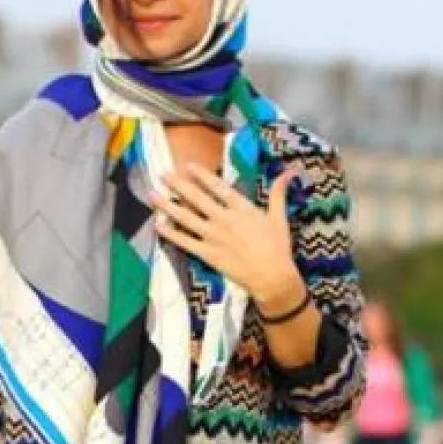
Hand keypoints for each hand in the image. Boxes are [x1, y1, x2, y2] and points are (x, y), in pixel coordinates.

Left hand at [153, 163, 304, 313]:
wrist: (272, 277)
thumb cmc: (278, 247)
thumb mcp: (279, 216)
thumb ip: (278, 192)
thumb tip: (290, 170)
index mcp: (241, 208)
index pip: (217, 187)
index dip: (201, 175)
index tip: (187, 166)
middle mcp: (223, 219)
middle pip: (196, 198)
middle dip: (178, 185)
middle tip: (163, 174)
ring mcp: (213, 237)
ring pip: (186, 217)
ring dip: (167, 205)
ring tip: (152, 194)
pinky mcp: (207, 254)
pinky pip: (184, 241)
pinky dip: (170, 233)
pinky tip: (158, 224)